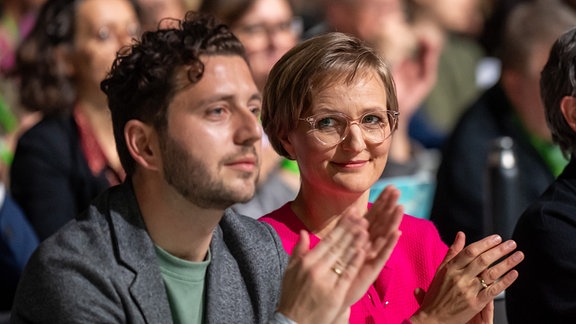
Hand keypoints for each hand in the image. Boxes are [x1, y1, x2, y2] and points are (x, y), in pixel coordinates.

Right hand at [276, 209, 369, 323]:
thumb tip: (304, 232)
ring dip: (356, 243)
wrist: (293, 322)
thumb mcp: (290, 271)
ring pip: (344, 258)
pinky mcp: (335, 294)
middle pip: (337, 246)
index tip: (351, 215)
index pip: (327, 240)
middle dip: (351, 231)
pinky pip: (347, 275)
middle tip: (362, 218)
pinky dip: (355, 262)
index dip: (340, 227)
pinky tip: (363, 251)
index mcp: (306, 262)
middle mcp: (316, 269)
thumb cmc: (291, 296)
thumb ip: (298, 251)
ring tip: (366, 230)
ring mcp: (326, 282)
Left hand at [344, 185, 402, 304]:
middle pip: (381, 222)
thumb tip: (351, 211)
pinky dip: (390, 244)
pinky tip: (398, 232)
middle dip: (389, 206)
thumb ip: (342, 229)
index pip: (373, 215)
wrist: (334, 295)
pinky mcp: (372, 268)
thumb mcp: (336, 246)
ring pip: (384, 235)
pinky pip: (382, 255)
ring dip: (392, 221)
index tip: (390, 187)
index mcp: (361, 238)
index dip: (382, 202)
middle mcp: (369, 245)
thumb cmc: (335, 271)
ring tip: (400, 206)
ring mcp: (372, 256)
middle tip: (397, 190)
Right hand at [410, 232, 523, 323]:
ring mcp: (468, 291)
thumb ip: (453, 252)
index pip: (470, 251)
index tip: (497, 238)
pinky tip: (514, 274)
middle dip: (499, 250)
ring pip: (490, 273)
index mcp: (450, 268)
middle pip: (483, 260)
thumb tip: (461, 234)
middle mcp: (459, 278)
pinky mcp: (475, 304)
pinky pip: (493, 291)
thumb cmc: (436, 295)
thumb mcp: (441, 270)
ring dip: (507, 263)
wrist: (432, 319)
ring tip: (518, 255)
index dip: (485, 243)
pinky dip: (505, 281)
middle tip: (511, 243)